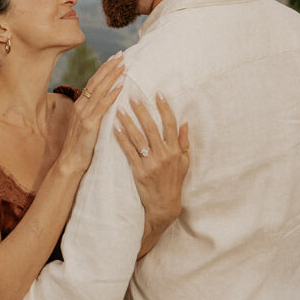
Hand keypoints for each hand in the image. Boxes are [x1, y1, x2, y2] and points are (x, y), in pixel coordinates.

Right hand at [57, 53, 124, 174]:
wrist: (71, 162)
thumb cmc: (82, 146)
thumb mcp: (88, 125)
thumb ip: (95, 112)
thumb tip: (107, 102)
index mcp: (80, 105)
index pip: (93, 82)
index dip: (104, 69)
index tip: (115, 58)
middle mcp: (81, 106)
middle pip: (96, 81)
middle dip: (109, 67)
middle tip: (121, 55)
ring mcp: (84, 114)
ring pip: (99, 90)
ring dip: (112, 76)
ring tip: (123, 66)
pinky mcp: (89, 124)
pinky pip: (102, 106)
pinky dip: (111, 95)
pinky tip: (120, 87)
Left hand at [114, 93, 188, 251]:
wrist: (164, 205)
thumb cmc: (174, 182)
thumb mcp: (184, 162)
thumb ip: (184, 142)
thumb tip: (185, 123)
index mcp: (175, 150)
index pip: (170, 124)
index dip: (164, 108)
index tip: (158, 94)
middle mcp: (164, 154)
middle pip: (152, 127)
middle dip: (142, 110)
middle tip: (132, 96)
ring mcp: (151, 163)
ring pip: (138, 138)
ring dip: (128, 122)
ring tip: (119, 109)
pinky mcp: (139, 171)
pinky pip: (129, 152)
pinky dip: (121, 139)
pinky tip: (114, 129)